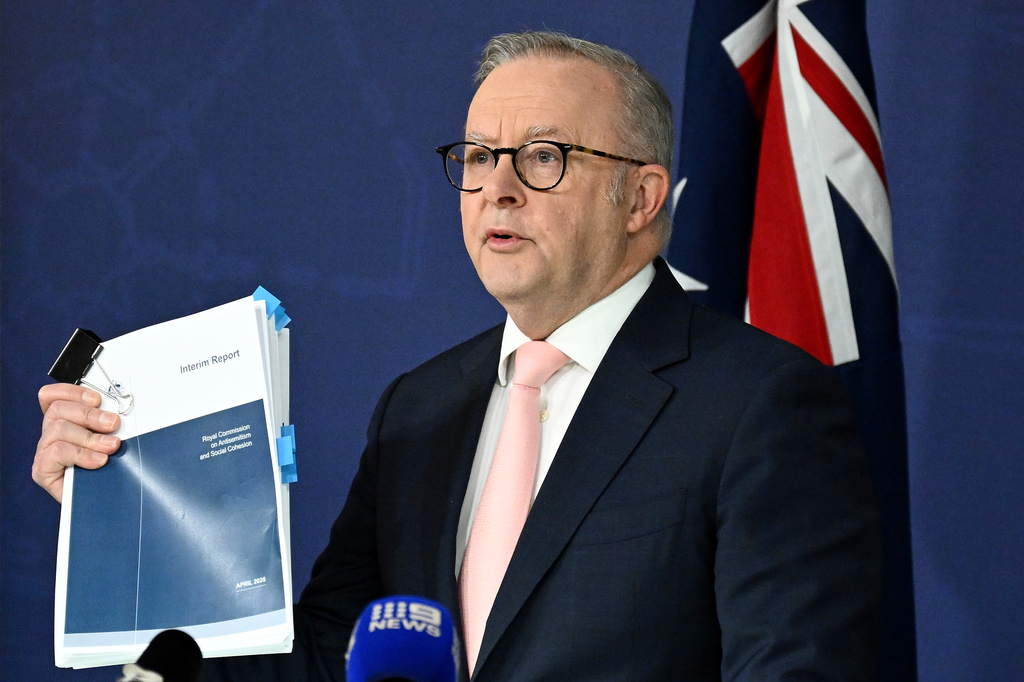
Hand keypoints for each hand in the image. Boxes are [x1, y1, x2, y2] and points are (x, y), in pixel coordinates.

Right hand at [34, 384, 121, 501]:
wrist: (102, 505)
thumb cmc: (106, 470)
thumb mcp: (109, 440)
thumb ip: (109, 425)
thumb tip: (122, 415)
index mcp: (63, 421)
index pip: (53, 396)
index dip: (73, 392)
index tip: (97, 399)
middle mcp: (50, 434)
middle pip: (58, 409)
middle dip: (90, 414)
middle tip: (113, 424)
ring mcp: (44, 452)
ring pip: (59, 429)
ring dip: (90, 436)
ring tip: (111, 447)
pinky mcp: (42, 470)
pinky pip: (56, 452)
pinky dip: (81, 454)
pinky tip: (98, 461)